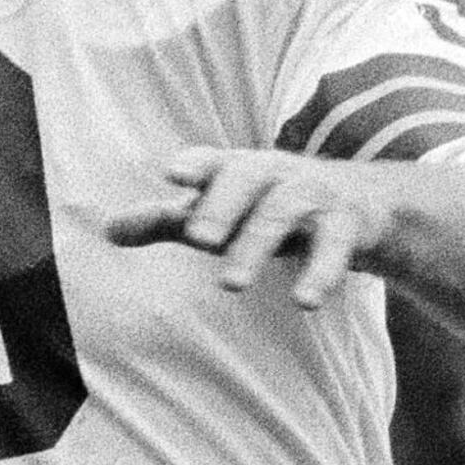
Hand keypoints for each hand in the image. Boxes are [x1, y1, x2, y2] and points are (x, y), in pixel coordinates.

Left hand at [101, 149, 399, 308]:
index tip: (174, 174)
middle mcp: (276, 174)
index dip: (197, 166)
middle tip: (198, 239)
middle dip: (223, 206)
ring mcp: (314, 195)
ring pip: (285, 211)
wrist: (359, 204)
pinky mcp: (347, 225)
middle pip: (248, 179)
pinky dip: (320, 272)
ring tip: (230, 285)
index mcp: (240, 169)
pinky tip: (304, 302)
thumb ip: (165, 220)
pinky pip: (335, 246)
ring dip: (257, 243)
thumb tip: (105, 231)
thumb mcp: (219, 210)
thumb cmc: (266, 206)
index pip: (216, 162)